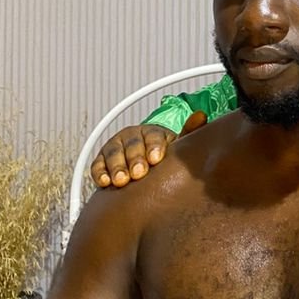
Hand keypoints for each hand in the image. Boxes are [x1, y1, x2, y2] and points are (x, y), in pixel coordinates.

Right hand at [90, 111, 207, 187]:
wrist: (142, 167)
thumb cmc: (161, 157)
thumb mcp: (175, 146)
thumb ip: (188, 134)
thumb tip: (202, 116)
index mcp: (151, 132)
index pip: (153, 136)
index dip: (154, 146)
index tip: (156, 159)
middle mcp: (131, 136)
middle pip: (132, 145)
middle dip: (135, 159)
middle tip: (139, 173)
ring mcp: (114, 148)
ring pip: (113, 154)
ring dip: (117, 167)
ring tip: (122, 181)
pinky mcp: (100, 161)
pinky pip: (97, 165)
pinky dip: (99, 173)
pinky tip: (104, 182)